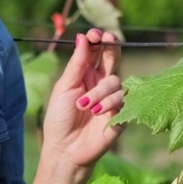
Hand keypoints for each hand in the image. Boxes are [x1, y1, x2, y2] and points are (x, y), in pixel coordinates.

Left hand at [41, 28, 124, 172]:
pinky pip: (122, 100)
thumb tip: (82, 37)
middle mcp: (101, 84)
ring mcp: (112, 98)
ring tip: (83, 106)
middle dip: (111, 46)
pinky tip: (95, 113)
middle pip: (113, 57)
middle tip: (107, 39)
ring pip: (115, 81)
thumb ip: (77, 63)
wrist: (65, 149)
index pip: (97, 51)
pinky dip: (108, 104)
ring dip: (99, 92)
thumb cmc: (60, 119)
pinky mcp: (122, 114)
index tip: (94, 34)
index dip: (98, 39)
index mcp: (86, 75)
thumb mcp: (65, 87)